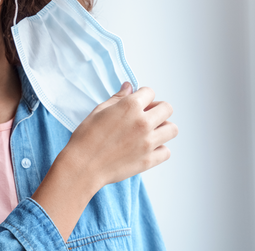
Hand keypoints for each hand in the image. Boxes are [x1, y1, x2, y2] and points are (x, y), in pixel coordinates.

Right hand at [31, 82, 176, 240]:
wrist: (83, 166)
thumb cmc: (86, 137)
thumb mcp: (99, 111)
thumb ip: (118, 98)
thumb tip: (129, 87)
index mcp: (130, 107)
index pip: (150, 92)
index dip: (143, 96)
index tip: (137, 102)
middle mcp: (143, 123)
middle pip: (167, 108)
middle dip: (158, 109)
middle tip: (146, 115)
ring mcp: (148, 143)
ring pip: (172, 129)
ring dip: (163, 128)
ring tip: (150, 132)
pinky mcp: (149, 160)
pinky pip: (166, 151)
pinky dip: (160, 149)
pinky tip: (147, 148)